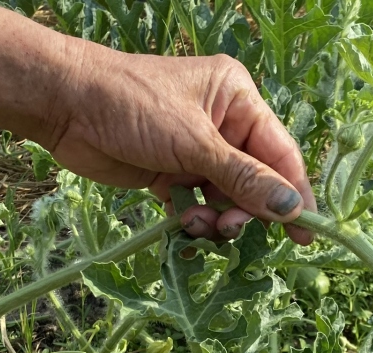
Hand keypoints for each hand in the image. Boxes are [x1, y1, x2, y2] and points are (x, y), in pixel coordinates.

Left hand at [48, 46, 317, 244]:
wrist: (65, 104)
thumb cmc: (133, 106)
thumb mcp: (195, 143)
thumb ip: (244, 179)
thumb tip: (292, 209)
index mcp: (238, 99)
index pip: (280, 153)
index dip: (295, 193)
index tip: (307, 233)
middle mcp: (223, 124)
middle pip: (256, 180)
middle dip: (247, 209)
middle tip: (230, 228)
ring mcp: (196, 151)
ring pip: (226, 198)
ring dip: (218, 218)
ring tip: (196, 223)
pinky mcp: (170, 174)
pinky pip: (198, 204)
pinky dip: (195, 218)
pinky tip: (183, 221)